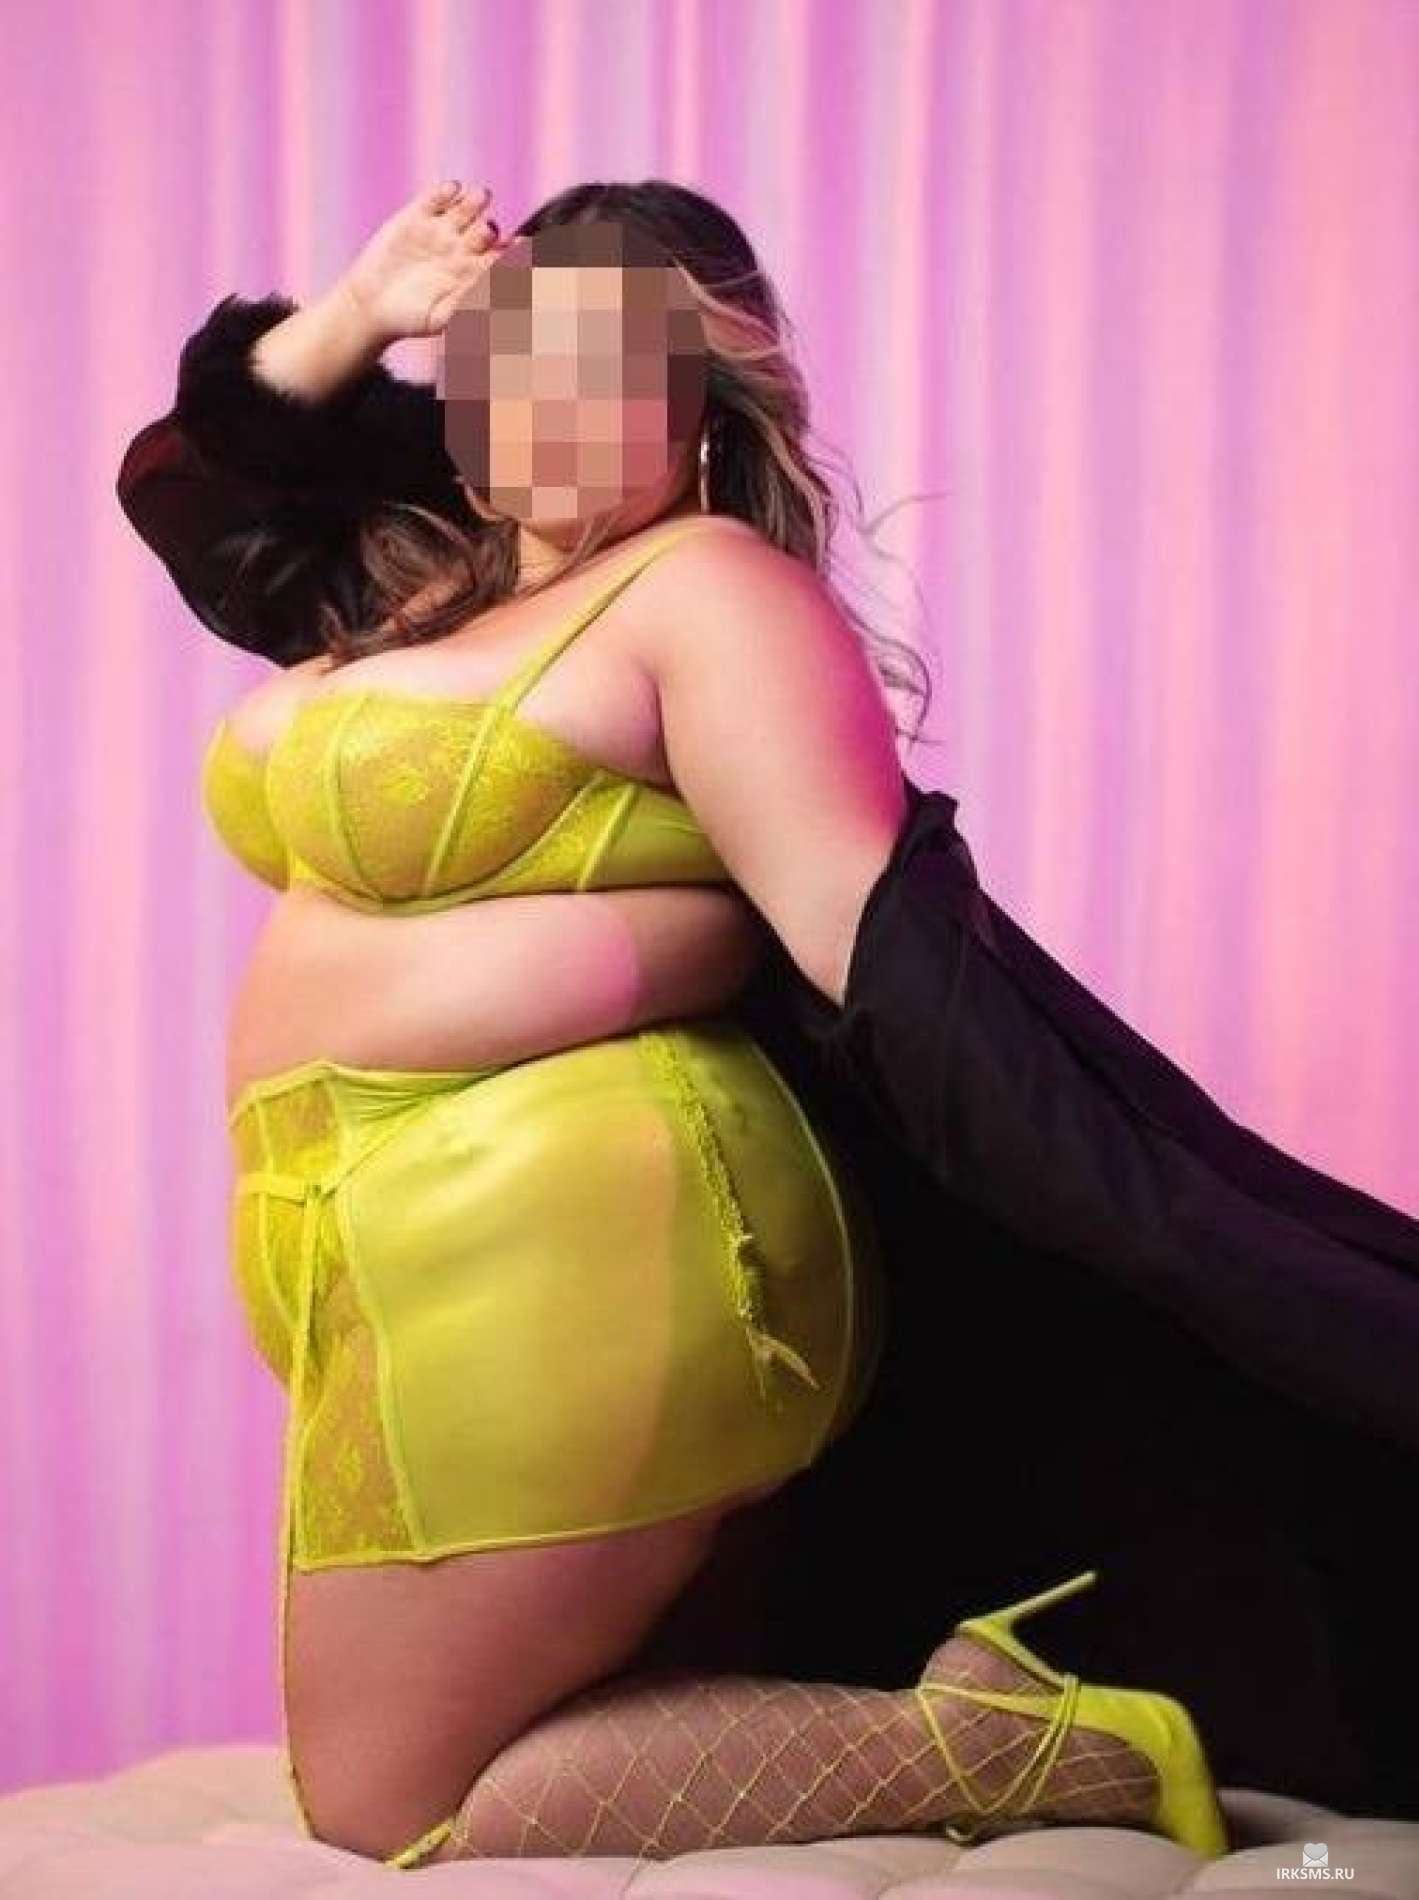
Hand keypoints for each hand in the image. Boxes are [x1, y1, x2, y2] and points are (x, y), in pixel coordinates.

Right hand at [336, 180, 511, 344]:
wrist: (370, 304)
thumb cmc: (409, 319)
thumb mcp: (442, 317)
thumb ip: (470, 303)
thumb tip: (500, 292)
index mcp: (476, 274)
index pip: (505, 257)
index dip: (516, 249)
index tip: (518, 246)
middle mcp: (464, 249)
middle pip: (489, 227)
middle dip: (490, 227)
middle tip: (482, 233)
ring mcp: (442, 230)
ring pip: (471, 204)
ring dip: (476, 200)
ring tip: (472, 203)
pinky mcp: (418, 215)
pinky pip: (442, 194)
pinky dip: (449, 190)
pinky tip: (447, 196)